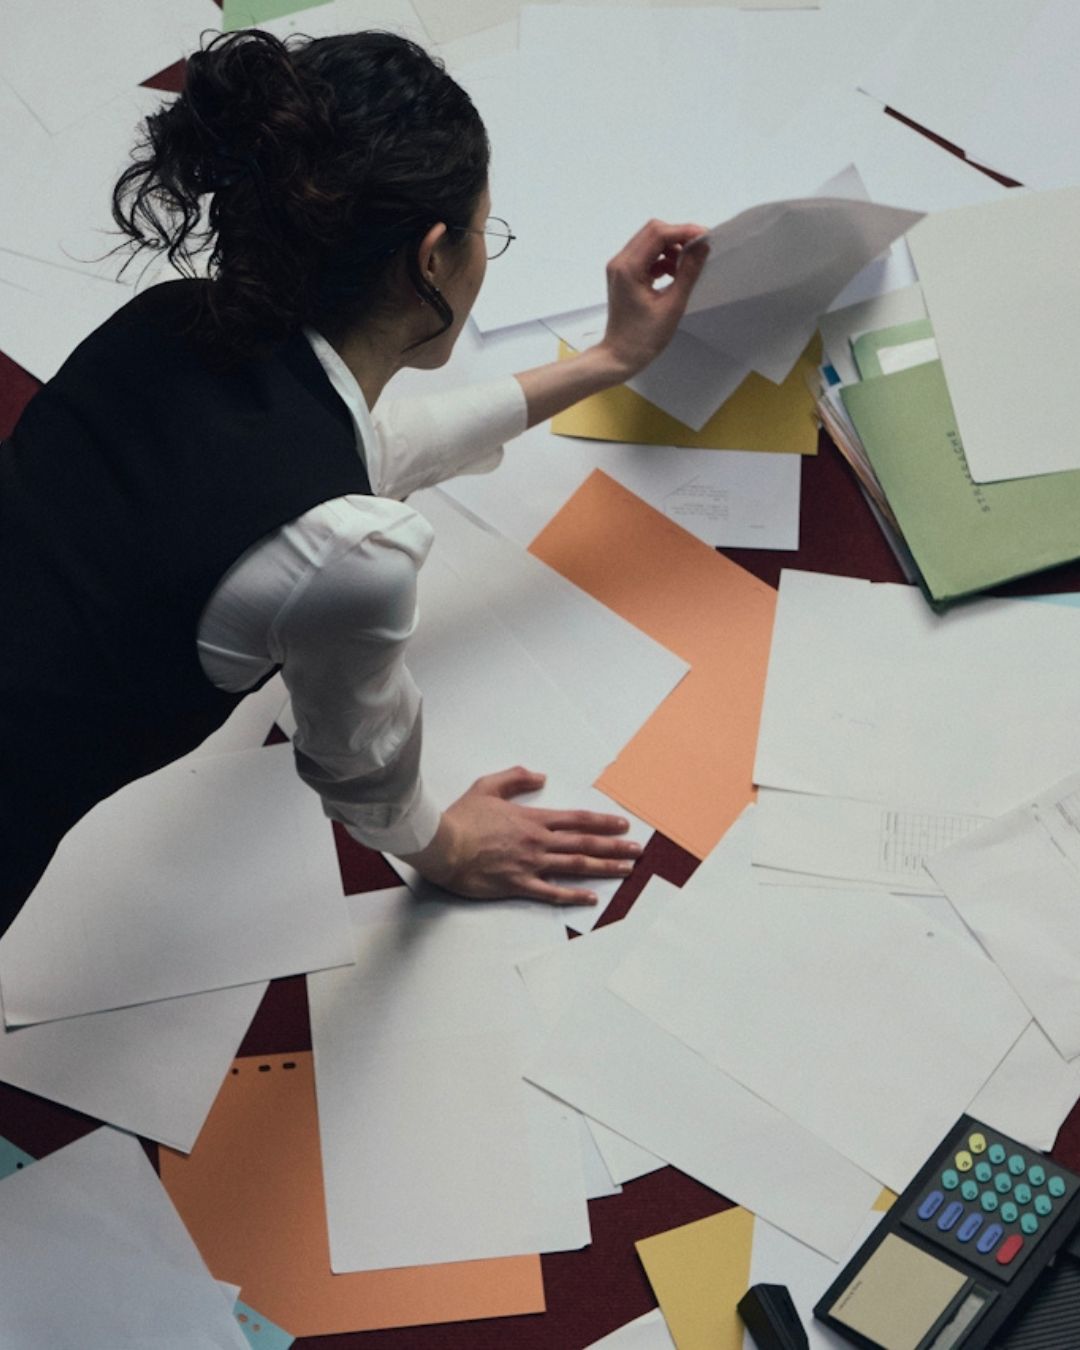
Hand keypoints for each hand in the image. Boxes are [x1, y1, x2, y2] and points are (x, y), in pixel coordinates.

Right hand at [399, 766, 641, 905]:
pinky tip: (592, 898)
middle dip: (615, 847)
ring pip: (576, 867)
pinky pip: (552, 893)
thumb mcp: (487, 786)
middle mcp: (538, 842)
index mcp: (532, 819)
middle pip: (584, 844)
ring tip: (626, 870)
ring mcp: (531, 865)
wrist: (442, 845)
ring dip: (605, 868)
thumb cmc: (461, 818)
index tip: (623, 826)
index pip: (577, 820)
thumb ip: (516, 778)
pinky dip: (574, 896)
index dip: (603, 823)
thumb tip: (540, 776)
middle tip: (638, 850)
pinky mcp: (518, 885)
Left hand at [597, 219, 709, 378]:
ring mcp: (620, 268)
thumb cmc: (644, 338)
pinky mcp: (624, 275)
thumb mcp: (672, 305)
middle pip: (652, 232)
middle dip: (678, 236)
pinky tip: (674, 274)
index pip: (658, 234)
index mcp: (628, 268)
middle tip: (699, 249)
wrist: (620, 356)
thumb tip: (702, 247)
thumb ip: (688, 272)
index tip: (705, 237)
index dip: (683, 231)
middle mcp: (620, 262)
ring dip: (670, 248)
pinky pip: (646, 256)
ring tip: (686, 267)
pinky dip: (662, 259)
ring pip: (649, 242)